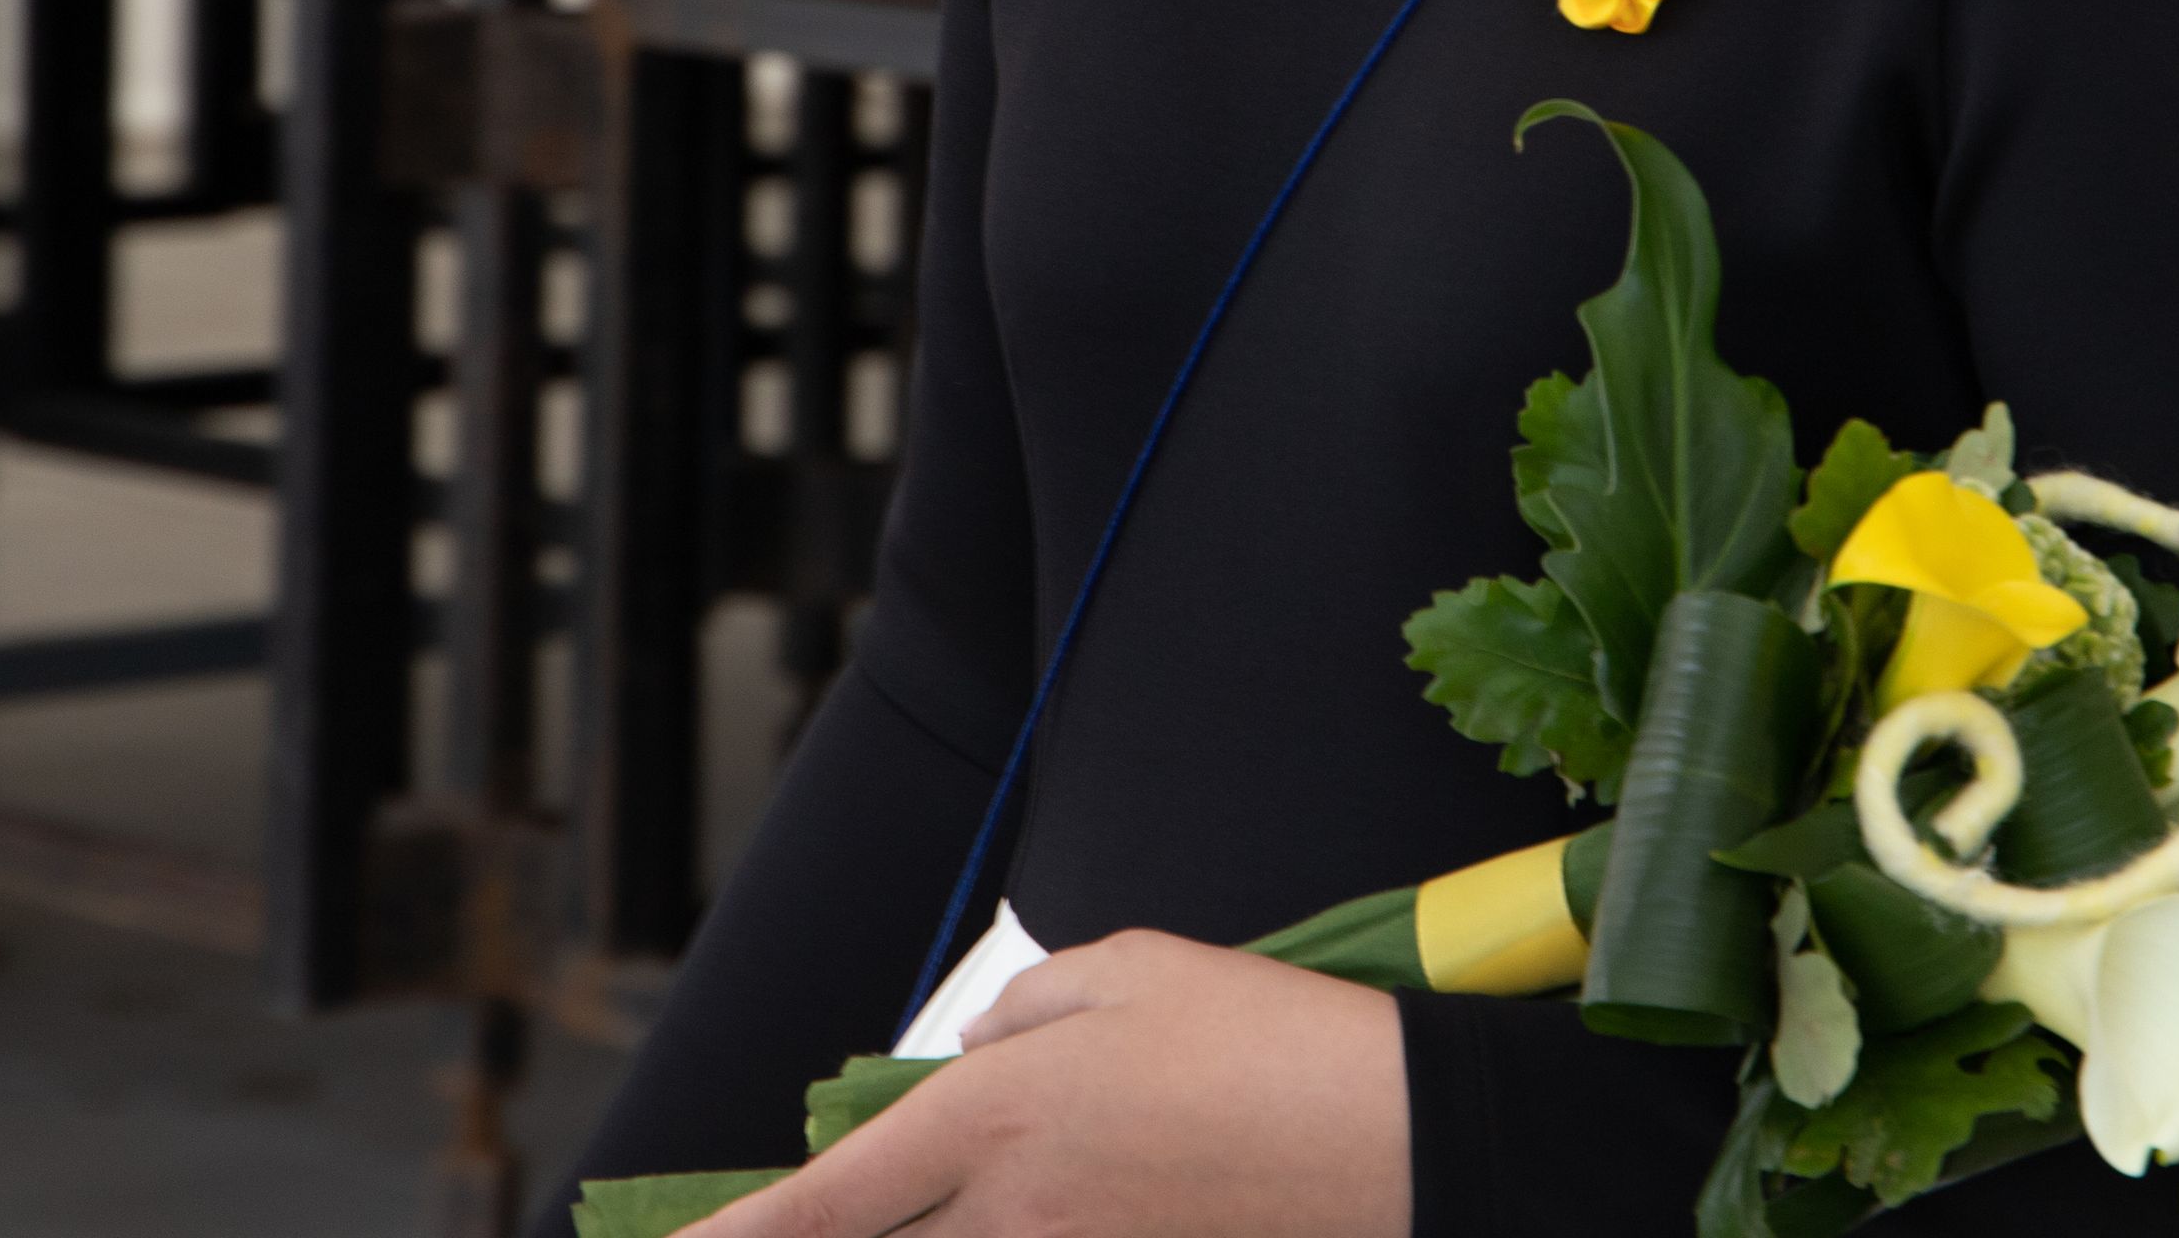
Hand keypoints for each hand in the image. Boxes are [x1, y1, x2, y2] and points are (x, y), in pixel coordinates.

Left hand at [701, 932, 1406, 1237]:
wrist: (1394, 1144)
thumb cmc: (1266, 1039)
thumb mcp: (1132, 967)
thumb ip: (1022, 1009)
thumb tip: (965, 1056)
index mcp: (995, 1116)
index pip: (825, 1203)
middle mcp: (1011, 1217)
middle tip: (784, 1224)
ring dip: (925, 1230)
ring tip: (980, 1172)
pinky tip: (1043, 1199)